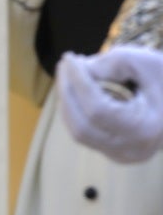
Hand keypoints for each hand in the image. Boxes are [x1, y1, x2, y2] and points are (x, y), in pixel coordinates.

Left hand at [58, 47, 162, 164]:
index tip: (69, 58)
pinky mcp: (113, 153)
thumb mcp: (150, 63)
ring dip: (68, 102)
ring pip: (78, 132)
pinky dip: (77, 110)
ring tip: (70, 74)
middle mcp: (130, 150)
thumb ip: (115, 62)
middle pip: (82, 126)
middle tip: (64, 65)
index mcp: (145, 130)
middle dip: (68, 93)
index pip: (98, 110)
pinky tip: (78, 90)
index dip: (79, 83)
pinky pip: (85, 133)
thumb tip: (80, 69)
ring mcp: (120, 156)